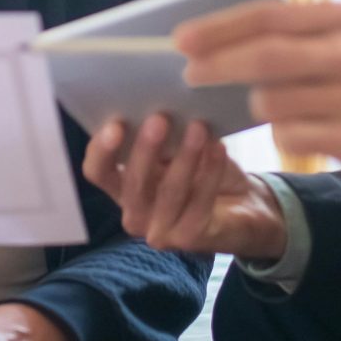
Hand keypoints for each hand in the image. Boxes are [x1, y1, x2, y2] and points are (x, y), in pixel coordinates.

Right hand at [81, 115, 287, 258]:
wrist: (243, 207)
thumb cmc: (203, 172)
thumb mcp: (177, 150)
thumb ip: (162, 136)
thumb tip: (157, 100)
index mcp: (122, 188)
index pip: (97, 172)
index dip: (102, 150)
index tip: (116, 123)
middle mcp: (134, 214)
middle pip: (132, 183)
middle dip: (145, 149)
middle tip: (160, 118)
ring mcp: (159, 232)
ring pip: (169, 192)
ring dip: (184, 157)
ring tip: (198, 128)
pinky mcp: (189, 239)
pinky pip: (199, 203)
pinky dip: (209, 172)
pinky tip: (219, 148)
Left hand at [179, 1, 340, 185]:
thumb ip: (291, 31)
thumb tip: (213, 40)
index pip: (270, 18)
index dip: (221, 29)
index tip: (181, 38)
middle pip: (268, 59)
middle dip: (220, 65)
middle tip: (188, 73)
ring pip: (274, 105)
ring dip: (256, 106)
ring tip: (260, 103)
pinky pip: (292, 139)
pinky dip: (282, 134)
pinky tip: (294, 129)